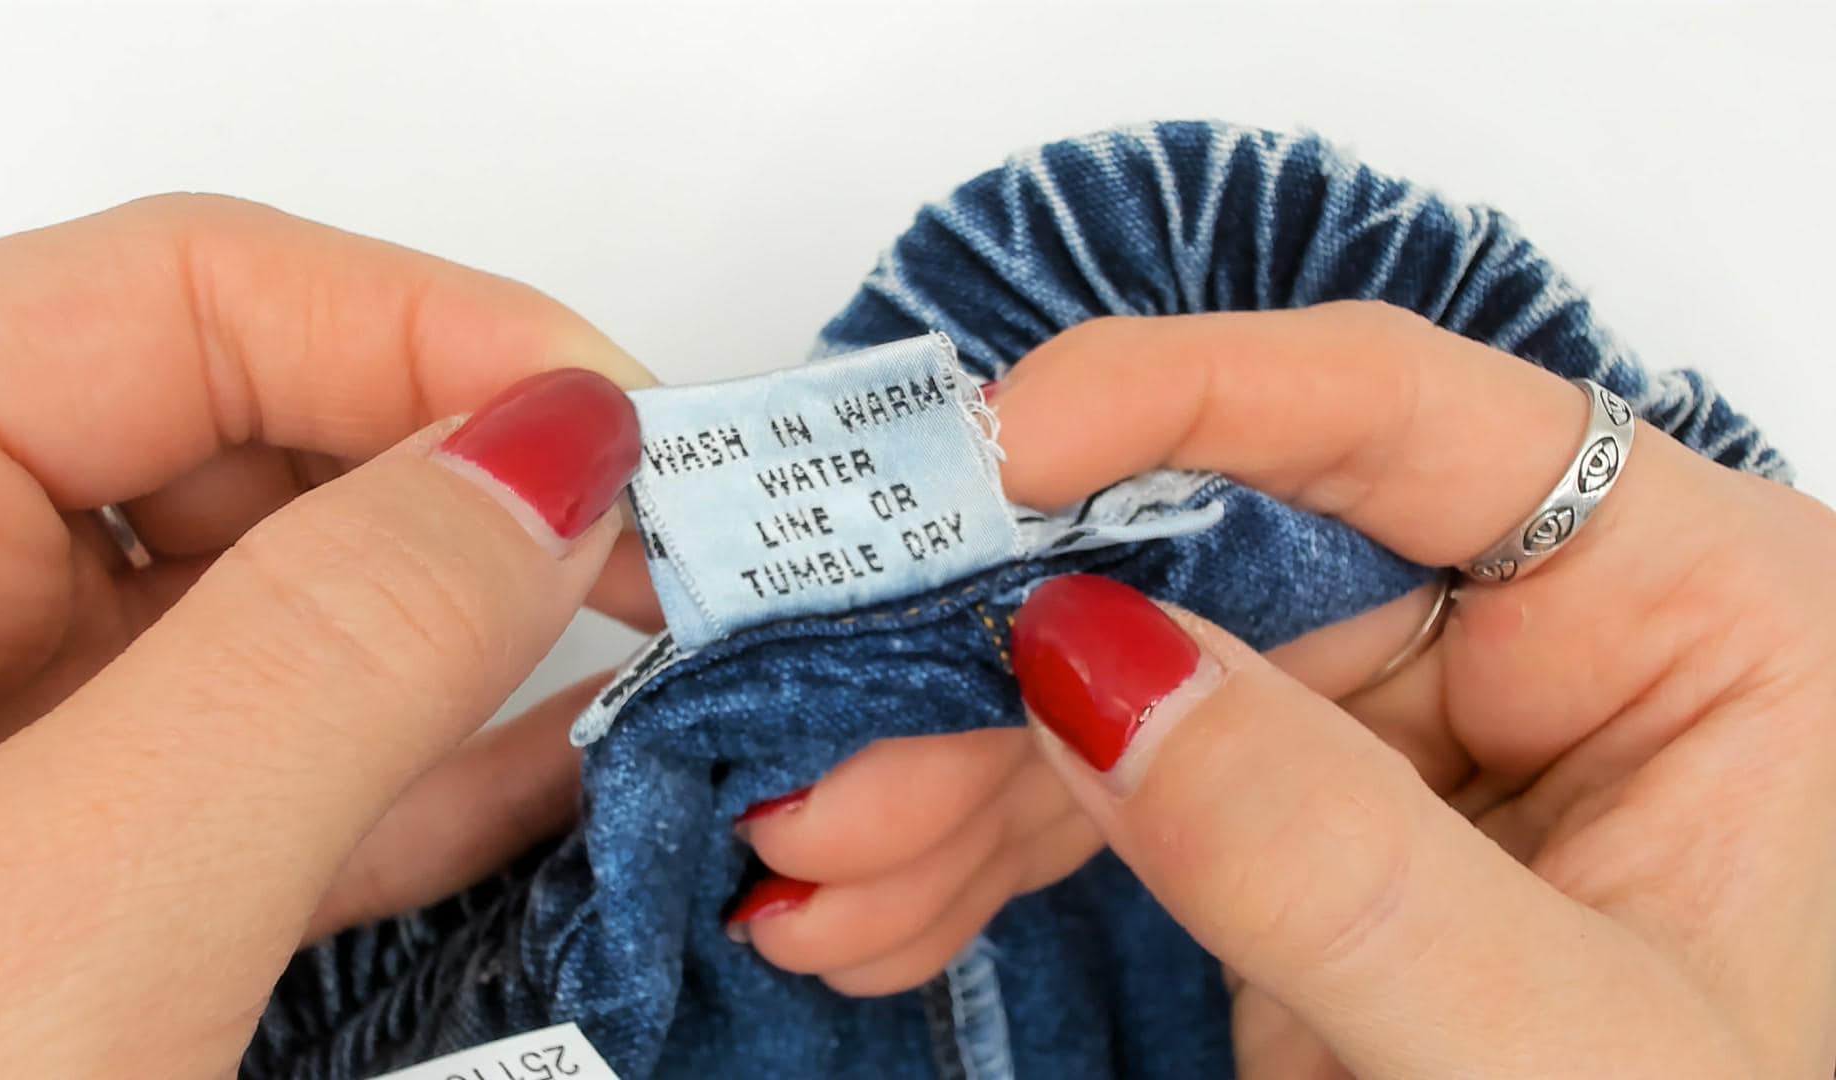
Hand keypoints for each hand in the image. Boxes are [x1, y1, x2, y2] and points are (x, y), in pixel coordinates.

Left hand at [0, 196, 656, 1073]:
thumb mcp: (71, 925)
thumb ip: (331, 655)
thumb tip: (553, 457)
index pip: (183, 295)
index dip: (434, 332)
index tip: (631, 436)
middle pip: (251, 428)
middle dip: (475, 490)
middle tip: (673, 562)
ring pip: (288, 597)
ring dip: (480, 630)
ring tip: (656, 656)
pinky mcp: (72, 865)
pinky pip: (283, 752)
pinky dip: (433, 759)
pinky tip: (565, 767)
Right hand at [739, 304, 1835, 1076]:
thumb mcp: (1547, 1045)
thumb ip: (1333, 860)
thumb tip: (1097, 668)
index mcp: (1681, 608)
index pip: (1404, 419)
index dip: (1179, 398)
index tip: (989, 448)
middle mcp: (1528, 632)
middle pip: (1209, 555)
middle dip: (997, 655)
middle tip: (838, 725)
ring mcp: (1394, 729)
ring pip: (1124, 679)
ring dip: (952, 772)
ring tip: (819, 860)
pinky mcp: (1292, 826)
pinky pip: (1110, 794)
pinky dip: (976, 848)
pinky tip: (873, 899)